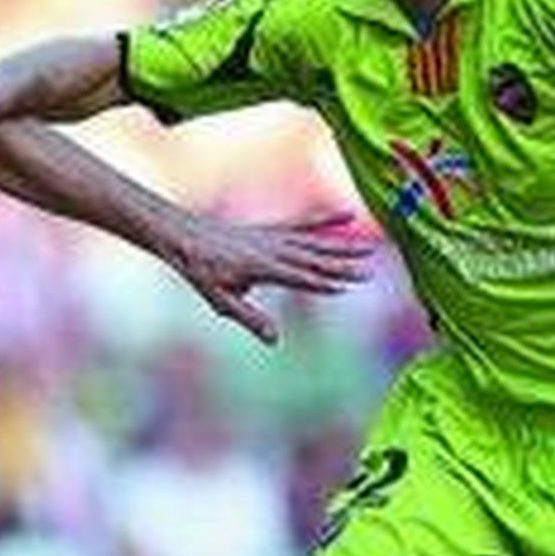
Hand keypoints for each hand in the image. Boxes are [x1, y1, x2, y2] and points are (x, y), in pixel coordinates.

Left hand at [168, 210, 373, 343]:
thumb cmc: (201, 270)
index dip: (320, 283)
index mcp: (259, 268)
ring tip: (368, 249)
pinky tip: (348, 215)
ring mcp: (274, 236)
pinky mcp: (273, 229)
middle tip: (368, 272)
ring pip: (314, 241)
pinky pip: (304, 223)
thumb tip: (274, 340)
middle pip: (312, 259)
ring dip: (342, 246)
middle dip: (340, 266)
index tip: (344, 287)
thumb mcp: (220, 300)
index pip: (296, 277)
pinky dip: (326, 220)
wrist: (186, 235)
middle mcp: (271, 249)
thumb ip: (250, 318)